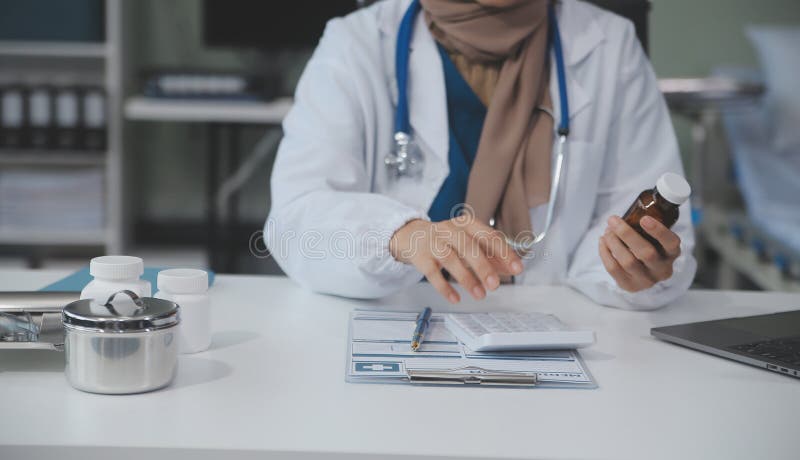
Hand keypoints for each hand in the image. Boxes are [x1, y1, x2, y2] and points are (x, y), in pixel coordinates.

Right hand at [390, 216, 523, 302]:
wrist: (412, 235)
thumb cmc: (447, 240)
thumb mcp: (469, 242)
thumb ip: (491, 255)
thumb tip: (511, 269)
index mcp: (467, 224)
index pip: (489, 236)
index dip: (504, 252)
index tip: (516, 268)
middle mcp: (450, 230)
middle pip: (468, 246)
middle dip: (484, 266)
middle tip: (495, 285)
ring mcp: (434, 243)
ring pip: (450, 259)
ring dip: (466, 278)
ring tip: (480, 294)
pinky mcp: (421, 257)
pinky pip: (432, 273)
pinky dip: (444, 287)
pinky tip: (455, 298)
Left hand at [599, 215, 680, 292]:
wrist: (643, 274)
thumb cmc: (648, 247)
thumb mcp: (655, 238)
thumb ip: (647, 226)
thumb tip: (626, 213)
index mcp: (672, 254)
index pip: (671, 243)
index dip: (658, 231)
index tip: (644, 218)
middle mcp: (662, 270)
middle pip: (646, 253)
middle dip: (626, 234)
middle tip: (613, 220)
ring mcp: (646, 280)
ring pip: (628, 261)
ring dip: (613, 242)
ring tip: (607, 231)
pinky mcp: (629, 286)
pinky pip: (613, 268)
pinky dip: (605, 252)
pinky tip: (602, 241)